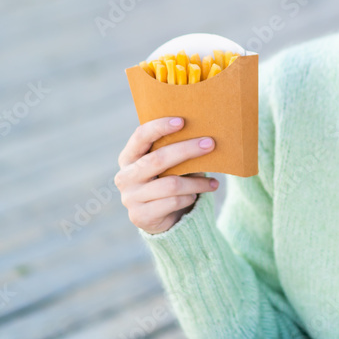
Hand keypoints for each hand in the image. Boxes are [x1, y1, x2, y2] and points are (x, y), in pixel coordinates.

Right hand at [115, 117, 219, 234]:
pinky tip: (196, 196)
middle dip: (187, 150)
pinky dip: (189, 197)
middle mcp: (125, 176)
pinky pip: (172, 202)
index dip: (160, 127)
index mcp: (129, 157)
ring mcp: (130, 198)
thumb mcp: (167, 165)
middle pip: (158, 159)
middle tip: (210, 144)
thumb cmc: (166, 180)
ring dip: (196, 182)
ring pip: (171, 184)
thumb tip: (204, 137)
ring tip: (213, 182)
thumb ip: (174, 150)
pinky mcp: (140, 216)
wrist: (158, 218)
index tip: (182, 121)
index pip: (141, 136)